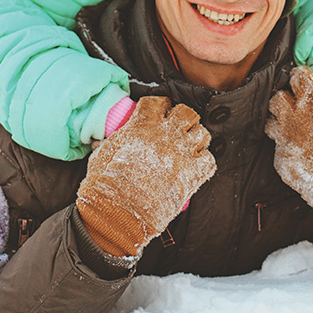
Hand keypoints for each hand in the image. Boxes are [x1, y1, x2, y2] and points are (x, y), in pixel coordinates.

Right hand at [76, 97, 215, 256]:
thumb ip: (112, 142)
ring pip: (203, 133)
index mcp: (143, 124)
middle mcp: (167, 134)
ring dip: (196, 139)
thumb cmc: (106, 183)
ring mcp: (182, 153)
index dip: (160, 106)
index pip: (159, 101)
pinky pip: (210, 160)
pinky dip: (204, 163)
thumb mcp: (102, 153)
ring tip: (187, 148)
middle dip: (184, 118)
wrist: (119, 211)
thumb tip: (103, 143)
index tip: (160, 113)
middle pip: (187, 112)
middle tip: (177, 129)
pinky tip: (195, 168)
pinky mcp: (193, 174)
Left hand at [265, 68, 312, 219]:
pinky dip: (287, 148)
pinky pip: (277, 148)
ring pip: (271, 122)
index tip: (306, 82)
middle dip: (287, 99)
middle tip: (299, 107)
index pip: (298, 76)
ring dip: (281, 123)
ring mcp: (285, 139)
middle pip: (278, 97)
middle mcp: (294, 116)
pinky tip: (300, 152)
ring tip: (296, 130)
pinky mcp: (281, 160)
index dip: (302, 78)